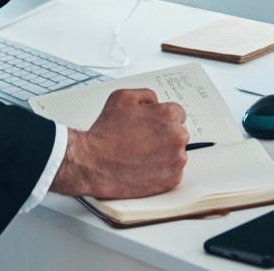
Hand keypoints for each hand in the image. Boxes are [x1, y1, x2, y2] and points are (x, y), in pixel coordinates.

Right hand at [50, 88, 188, 198]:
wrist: (94, 162)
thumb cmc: (106, 132)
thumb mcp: (122, 97)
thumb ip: (146, 95)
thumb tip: (155, 101)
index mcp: (168, 115)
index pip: (178, 114)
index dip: (162, 119)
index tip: (153, 126)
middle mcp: (177, 137)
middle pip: (179, 133)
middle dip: (164, 135)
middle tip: (143, 140)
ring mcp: (176, 160)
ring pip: (177, 153)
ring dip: (164, 153)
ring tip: (141, 154)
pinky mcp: (172, 179)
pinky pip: (173, 172)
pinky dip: (161, 171)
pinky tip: (144, 166)